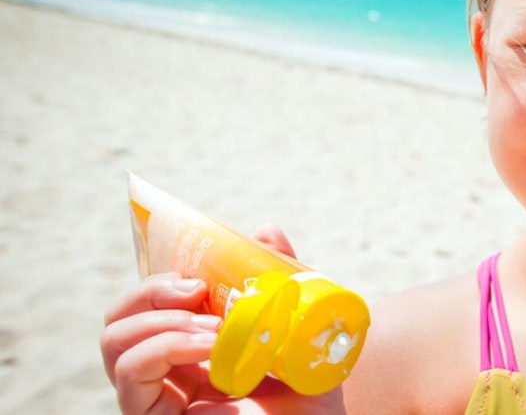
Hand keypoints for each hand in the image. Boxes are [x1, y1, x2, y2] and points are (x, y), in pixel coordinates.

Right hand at [101, 224, 324, 413]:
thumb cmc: (308, 391)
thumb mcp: (297, 327)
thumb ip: (278, 282)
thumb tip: (266, 230)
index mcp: (189, 348)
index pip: (147, 305)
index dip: (161, 281)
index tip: (200, 276)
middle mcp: (165, 374)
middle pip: (118, 319)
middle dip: (149, 292)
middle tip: (197, 291)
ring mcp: (156, 398)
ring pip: (113, 342)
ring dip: (159, 321)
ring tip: (211, 328)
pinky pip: (129, 378)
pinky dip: (163, 350)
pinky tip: (207, 349)